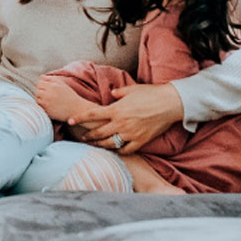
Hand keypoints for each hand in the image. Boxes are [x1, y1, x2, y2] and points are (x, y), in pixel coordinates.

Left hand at [35, 75, 91, 122]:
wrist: (77, 109)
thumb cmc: (69, 96)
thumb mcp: (62, 85)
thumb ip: (51, 79)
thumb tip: (41, 76)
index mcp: (53, 86)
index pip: (39, 83)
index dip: (41, 86)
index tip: (44, 89)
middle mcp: (49, 93)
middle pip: (37, 91)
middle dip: (40, 92)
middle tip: (45, 95)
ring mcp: (47, 102)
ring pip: (37, 99)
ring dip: (40, 99)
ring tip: (47, 101)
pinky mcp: (47, 110)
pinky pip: (40, 106)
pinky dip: (42, 106)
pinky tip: (48, 106)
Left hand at [67, 83, 183, 153]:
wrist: (170, 104)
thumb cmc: (151, 94)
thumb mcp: (131, 89)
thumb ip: (118, 93)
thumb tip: (111, 94)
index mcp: (116, 109)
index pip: (92, 115)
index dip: (79, 118)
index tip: (69, 121)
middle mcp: (120, 123)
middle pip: (98, 132)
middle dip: (88, 135)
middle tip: (82, 137)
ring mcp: (130, 134)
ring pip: (110, 143)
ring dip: (100, 145)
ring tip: (94, 145)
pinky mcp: (141, 141)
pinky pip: (126, 150)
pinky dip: (119, 150)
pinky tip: (115, 150)